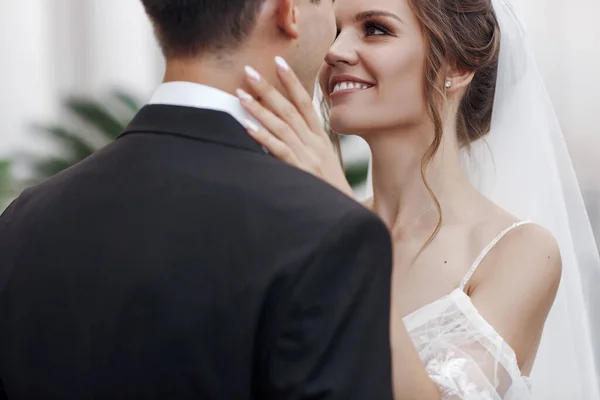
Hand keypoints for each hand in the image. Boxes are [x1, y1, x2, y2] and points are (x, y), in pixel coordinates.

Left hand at [237, 57, 353, 197]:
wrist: (344, 213)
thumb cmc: (329, 190)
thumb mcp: (323, 162)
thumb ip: (306, 145)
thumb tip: (285, 130)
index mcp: (320, 138)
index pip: (305, 103)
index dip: (292, 81)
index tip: (279, 62)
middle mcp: (314, 143)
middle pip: (290, 109)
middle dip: (269, 88)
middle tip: (249, 71)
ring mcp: (308, 157)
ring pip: (281, 126)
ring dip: (260, 109)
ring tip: (241, 94)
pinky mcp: (300, 172)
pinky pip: (279, 150)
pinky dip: (263, 137)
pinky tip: (248, 127)